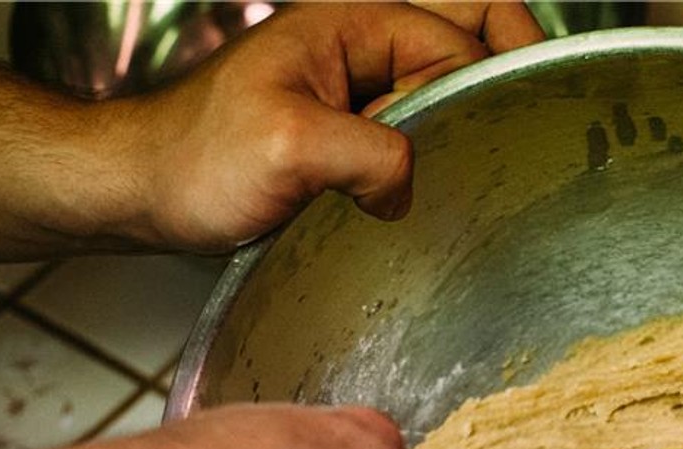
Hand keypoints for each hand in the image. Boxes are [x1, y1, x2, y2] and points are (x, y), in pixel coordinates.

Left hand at [0, 3, 542, 259]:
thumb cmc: (199, 157)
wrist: (151, 190)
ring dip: (479, 103)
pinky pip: (427, 115)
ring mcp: (363, 81)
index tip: (472, 143)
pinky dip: (449, 141)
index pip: (460, 40)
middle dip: (510, 60)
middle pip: (473, 24)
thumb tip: (414, 181)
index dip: (476, 90)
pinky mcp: (357, 126)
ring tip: (484, 153)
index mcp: (353, 23)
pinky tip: (444, 181)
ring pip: (455, 69)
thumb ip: (370, 152)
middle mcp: (365, 42)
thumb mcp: (290, 147)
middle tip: (531, 116)